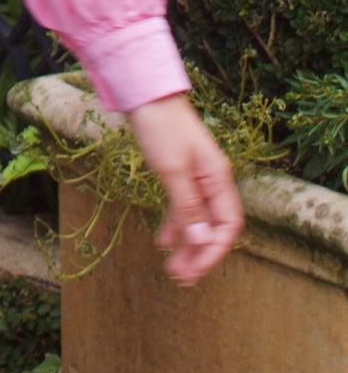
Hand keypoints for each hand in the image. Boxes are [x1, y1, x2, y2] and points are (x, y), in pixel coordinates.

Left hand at [124, 92, 243, 284]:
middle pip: (213, 226)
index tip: (195, 272)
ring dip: (186, 244)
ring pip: (196, 219)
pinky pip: (182, 206)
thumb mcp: (172, 169)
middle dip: (199, 254)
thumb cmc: (161, 126)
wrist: (144, 92)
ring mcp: (195, 175)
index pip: (227, 225)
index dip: (214, 251)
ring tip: (171, 269)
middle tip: (180, 279)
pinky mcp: (178, 171)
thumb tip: (201, 241)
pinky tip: (162, 241)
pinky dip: (174, 224)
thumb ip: (188, 206)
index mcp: (217, 178)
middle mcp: (211, 179)